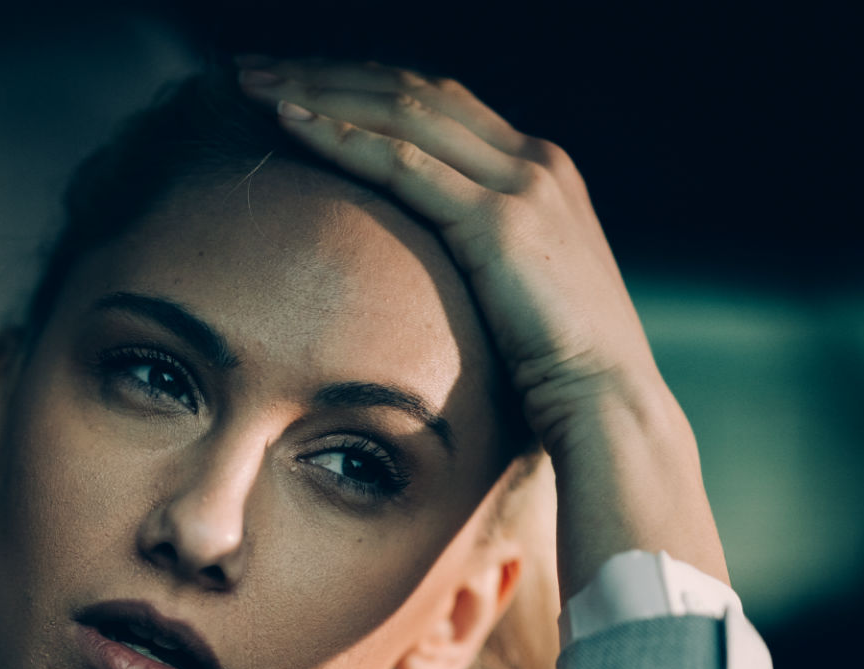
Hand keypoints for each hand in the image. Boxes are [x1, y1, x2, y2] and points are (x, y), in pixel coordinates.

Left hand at [237, 56, 728, 593]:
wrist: (610, 405)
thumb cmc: (556, 370)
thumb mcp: (516, 292)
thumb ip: (479, 258)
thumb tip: (421, 270)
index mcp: (539, 170)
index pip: (437, 100)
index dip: (362, 83)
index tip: (296, 81)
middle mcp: (535, 160)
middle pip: (413, 88)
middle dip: (328, 72)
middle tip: (254, 68)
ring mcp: (523, 184)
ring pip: (403, 111)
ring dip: (322, 92)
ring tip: (254, 85)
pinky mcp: (501, 222)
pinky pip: (405, 164)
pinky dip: (344, 138)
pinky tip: (292, 125)